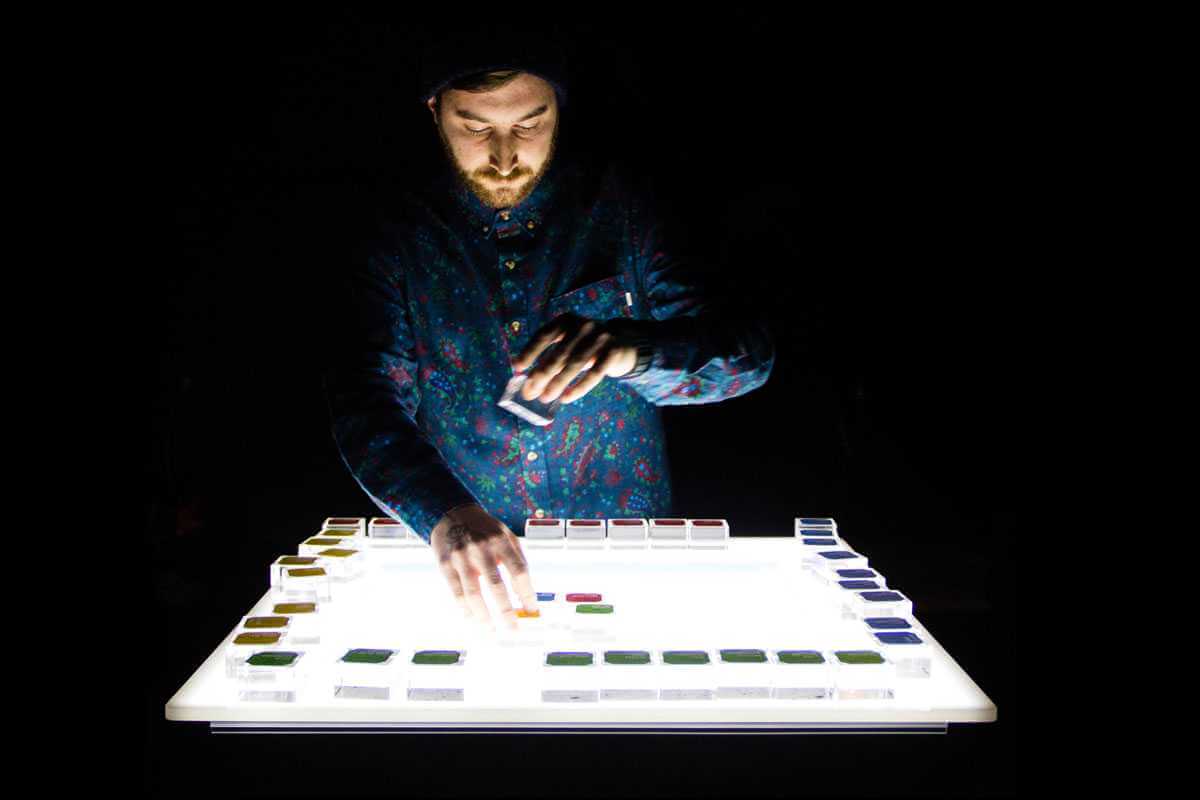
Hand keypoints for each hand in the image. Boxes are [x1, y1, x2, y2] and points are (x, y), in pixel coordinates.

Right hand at [430, 504, 538, 629]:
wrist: (451, 513)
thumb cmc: (483, 529)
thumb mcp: (506, 535)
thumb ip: (517, 560)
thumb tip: (524, 594)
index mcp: (501, 541)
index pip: (519, 571)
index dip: (527, 593)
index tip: (532, 610)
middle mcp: (481, 548)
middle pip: (496, 585)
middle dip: (506, 611)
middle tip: (513, 628)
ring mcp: (461, 557)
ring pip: (473, 594)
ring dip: (484, 616)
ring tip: (491, 631)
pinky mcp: (445, 565)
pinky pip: (456, 592)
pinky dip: (465, 609)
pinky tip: (472, 619)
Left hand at [510, 312, 638, 403]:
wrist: (622, 342)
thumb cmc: (584, 346)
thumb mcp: (567, 343)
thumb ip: (548, 357)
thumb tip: (527, 383)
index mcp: (566, 321)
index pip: (544, 335)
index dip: (530, 351)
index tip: (518, 368)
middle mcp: (583, 326)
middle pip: (559, 353)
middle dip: (541, 375)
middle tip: (530, 393)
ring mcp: (600, 338)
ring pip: (575, 364)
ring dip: (558, 383)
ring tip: (545, 398)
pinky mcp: (613, 353)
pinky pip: (594, 373)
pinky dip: (579, 387)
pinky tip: (566, 398)